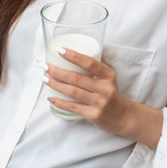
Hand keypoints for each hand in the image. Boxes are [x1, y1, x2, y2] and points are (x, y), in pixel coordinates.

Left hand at [42, 47, 162, 148]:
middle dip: (58, 72)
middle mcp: (105, 88)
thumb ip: (95, 68)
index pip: (89, 63)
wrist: (121, 117)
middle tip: (46, 67)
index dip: (73, 56)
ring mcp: (99, 102)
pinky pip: (73, 107)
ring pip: (72, 92)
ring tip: (45, 79)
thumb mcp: (108, 79)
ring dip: (56, 85)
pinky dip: (60, 102)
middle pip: (76, 78)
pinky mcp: (93, 114)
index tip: (59, 50)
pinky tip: (51, 98)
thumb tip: (73, 53)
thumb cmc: (110, 94)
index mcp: (108, 75)